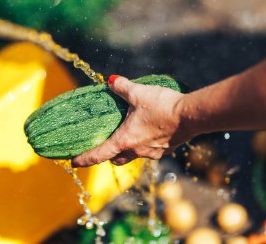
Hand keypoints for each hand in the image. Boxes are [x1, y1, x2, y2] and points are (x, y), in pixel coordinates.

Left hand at [72, 75, 188, 166]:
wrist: (191, 116)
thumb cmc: (163, 106)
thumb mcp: (139, 93)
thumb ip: (123, 87)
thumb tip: (111, 80)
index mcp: (125, 140)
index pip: (99, 154)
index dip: (84, 159)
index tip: (74, 162)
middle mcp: (136, 151)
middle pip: (116, 159)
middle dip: (108, 155)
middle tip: (105, 145)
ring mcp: (152, 153)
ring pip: (133, 156)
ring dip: (128, 149)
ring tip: (130, 134)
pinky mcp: (165, 151)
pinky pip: (150, 152)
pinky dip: (145, 145)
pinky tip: (150, 132)